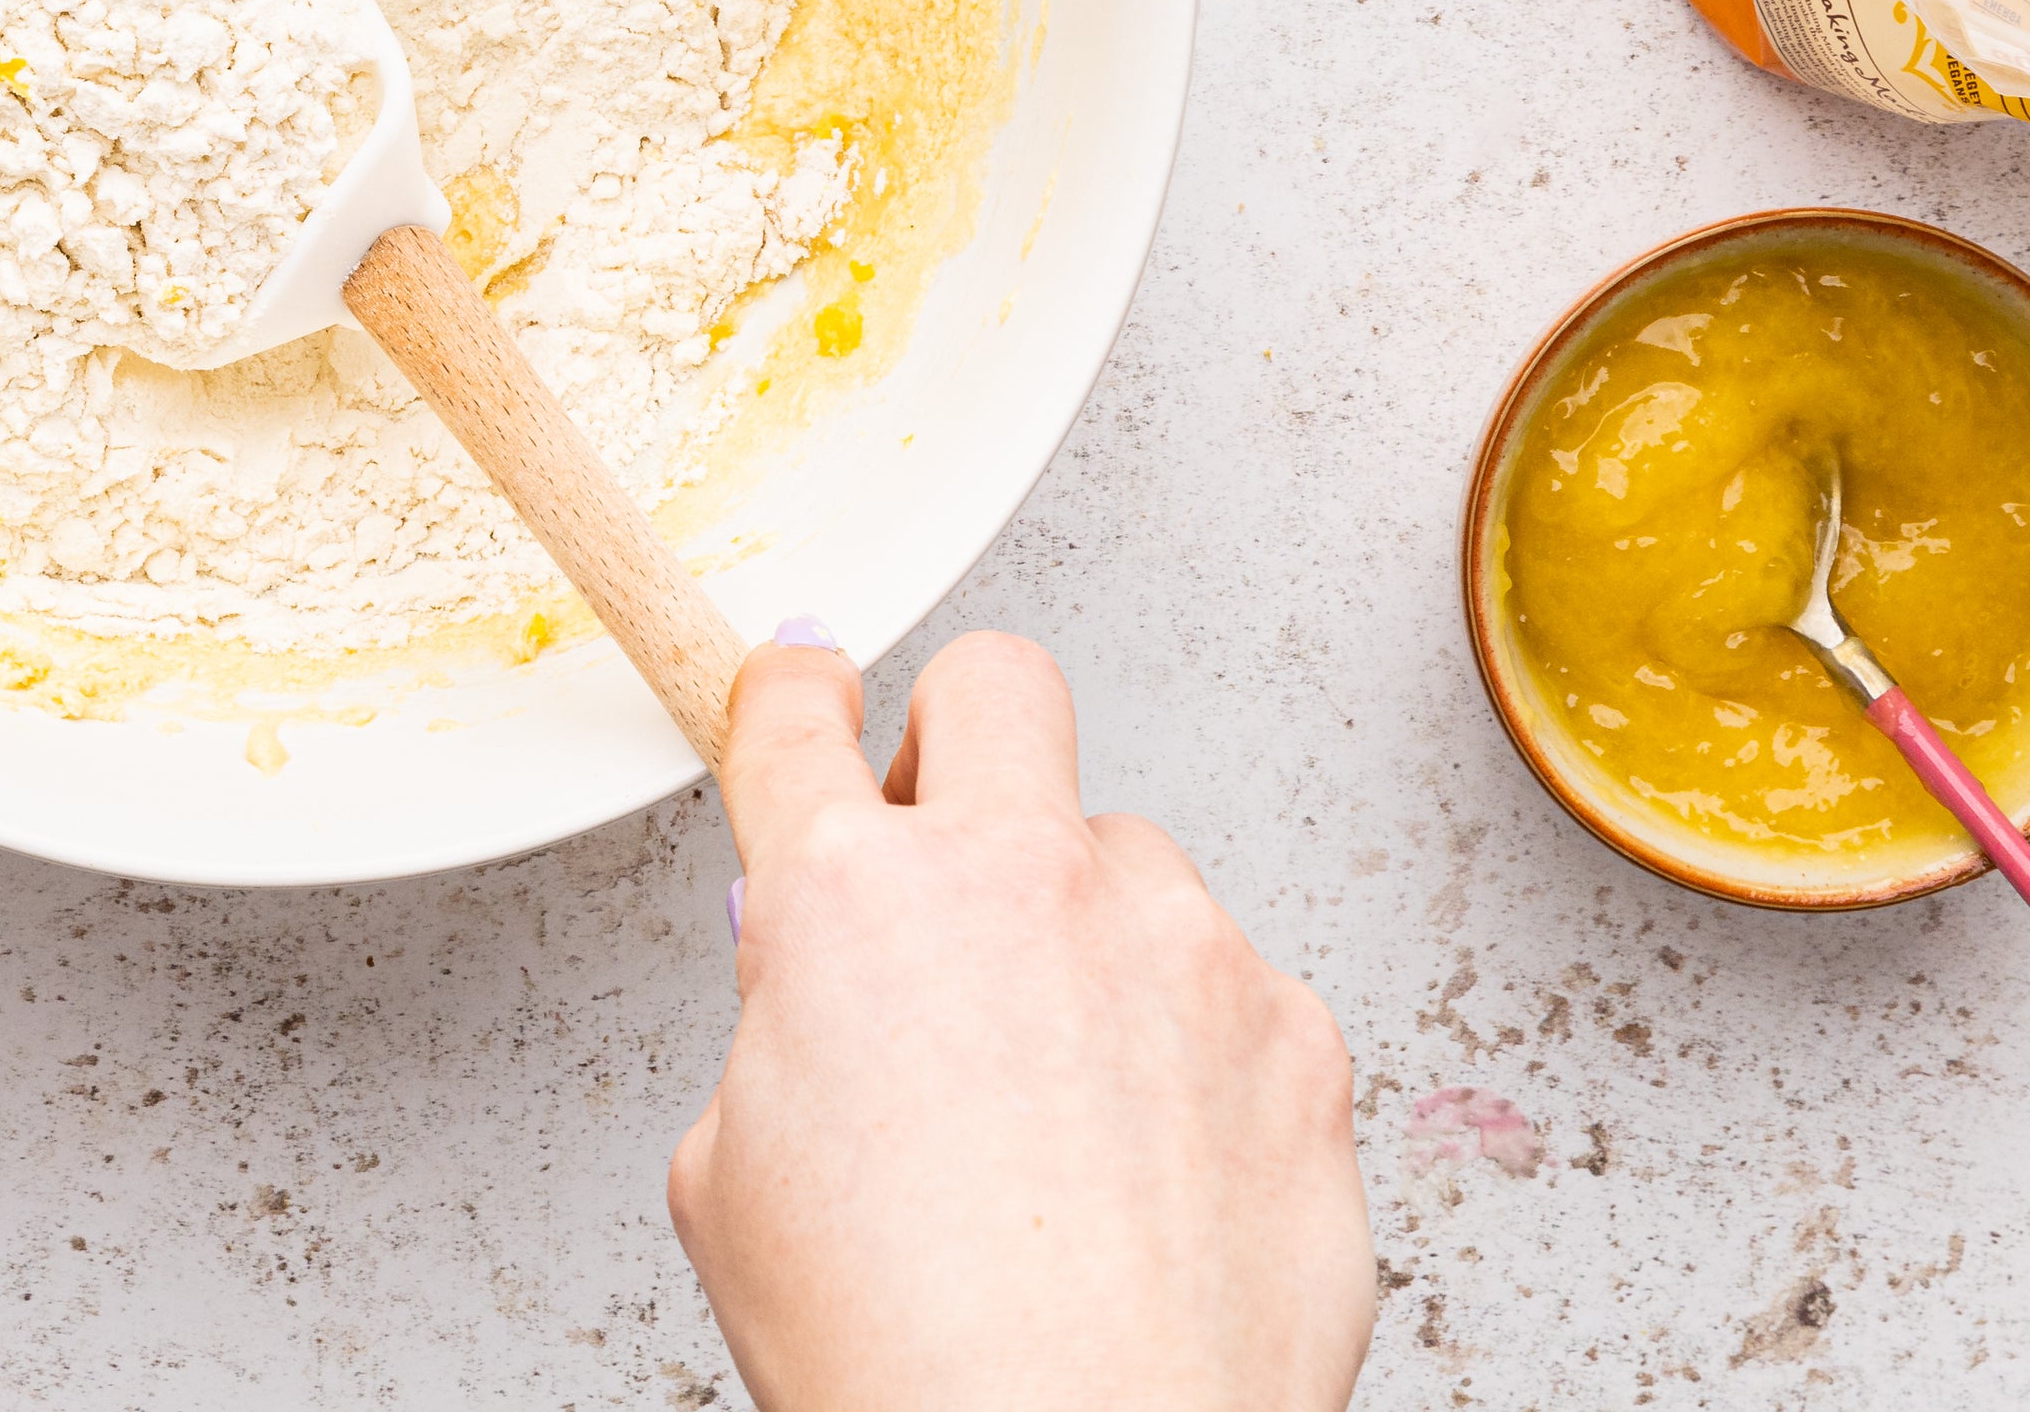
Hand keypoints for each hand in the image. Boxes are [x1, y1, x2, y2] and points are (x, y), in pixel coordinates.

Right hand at [668, 630, 1372, 1411]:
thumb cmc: (896, 1359)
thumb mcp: (732, 1179)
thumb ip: (781, 1035)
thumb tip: (822, 990)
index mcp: (845, 901)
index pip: (793, 716)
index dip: (792, 691)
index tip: (809, 690)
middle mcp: (1018, 879)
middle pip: (999, 684)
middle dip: (962, 733)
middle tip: (950, 841)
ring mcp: (1177, 942)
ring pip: (1130, 859)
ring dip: (1092, 937)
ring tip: (1072, 1108)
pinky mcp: (1297, 1029)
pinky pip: (1235, 991)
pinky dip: (1197, 1056)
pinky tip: (1163, 1177)